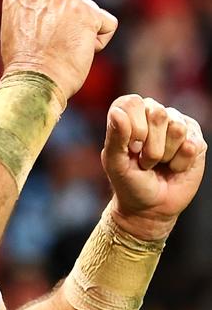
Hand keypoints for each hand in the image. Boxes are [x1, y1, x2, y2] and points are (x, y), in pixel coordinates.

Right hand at [0, 0, 117, 99]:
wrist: (33, 83)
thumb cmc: (25, 68)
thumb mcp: (18, 32)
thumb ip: (33, 15)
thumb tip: (50, 18)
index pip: (48, 3)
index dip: (46, 28)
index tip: (36, 44)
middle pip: (69, 7)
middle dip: (64, 28)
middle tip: (49, 50)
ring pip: (88, 15)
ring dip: (79, 36)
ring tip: (61, 52)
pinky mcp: (88, 12)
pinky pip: (108, 24)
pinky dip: (98, 44)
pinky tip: (78, 53)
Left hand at [101, 95, 206, 239]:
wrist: (150, 206)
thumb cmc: (128, 182)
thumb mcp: (115, 163)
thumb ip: (115, 136)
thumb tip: (117, 112)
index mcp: (130, 113)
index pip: (132, 103)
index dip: (133, 129)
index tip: (131, 149)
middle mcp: (154, 113)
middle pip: (158, 114)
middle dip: (150, 147)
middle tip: (145, 161)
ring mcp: (177, 124)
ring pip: (177, 129)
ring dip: (166, 155)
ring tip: (159, 163)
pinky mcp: (195, 138)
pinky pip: (191, 145)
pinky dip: (180, 163)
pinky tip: (174, 167)